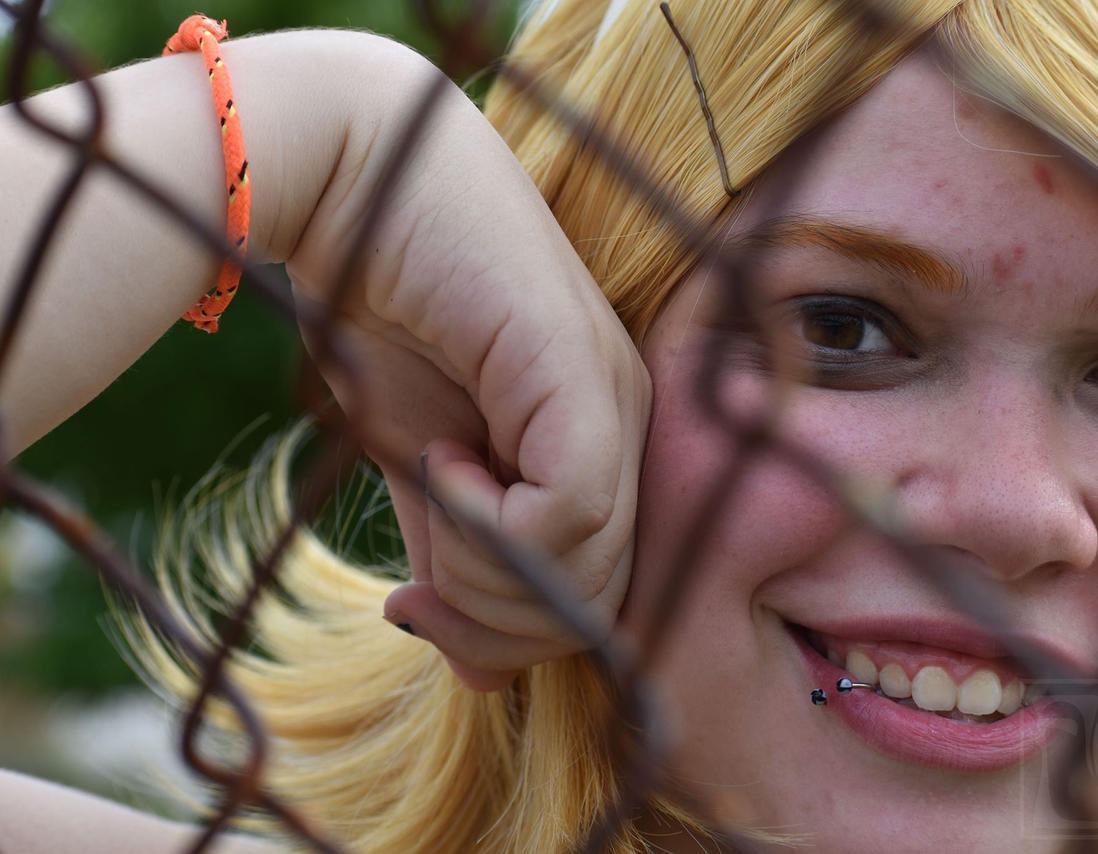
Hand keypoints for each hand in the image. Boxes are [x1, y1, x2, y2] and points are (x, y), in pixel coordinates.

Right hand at [286, 59, 650, 689]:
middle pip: (600, 603)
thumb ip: (460, 561)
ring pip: (587, 569)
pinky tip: (442, 455)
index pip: (599, 600)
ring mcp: (613, 394)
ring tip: (431, 485)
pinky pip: (568, 511)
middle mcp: (627, 422)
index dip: (511, 637)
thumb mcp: (421, 468)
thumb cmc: (387, 314)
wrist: (352, 185)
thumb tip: (477, 676)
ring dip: (485, 574)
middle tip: (419, 586)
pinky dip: (494, 522)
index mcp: (601, 444)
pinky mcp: (579, 371)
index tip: (418, 607)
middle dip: (497, 625)